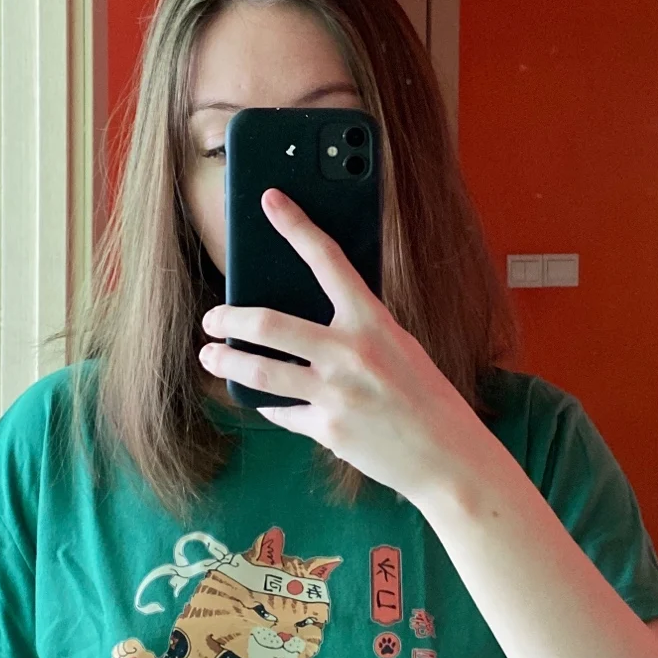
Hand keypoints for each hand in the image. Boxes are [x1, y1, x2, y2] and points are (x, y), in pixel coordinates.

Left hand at [197, 188, 492, 503]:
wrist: (448, 457)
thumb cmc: (425, 396)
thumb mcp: (399, 346)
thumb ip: (358, 329)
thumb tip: (308, 320)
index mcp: (373, 321)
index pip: (328, 259)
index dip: (296, 225)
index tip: (270, 200)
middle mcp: (351, 352)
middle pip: (269, 323)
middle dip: (229, 318)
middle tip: (211, 319)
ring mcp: (336, 393)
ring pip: (260, 370)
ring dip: (226, 361)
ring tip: (209, 356)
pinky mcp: (327, 429)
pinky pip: (283, 412)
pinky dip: (271, 405)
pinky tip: (265, 402)